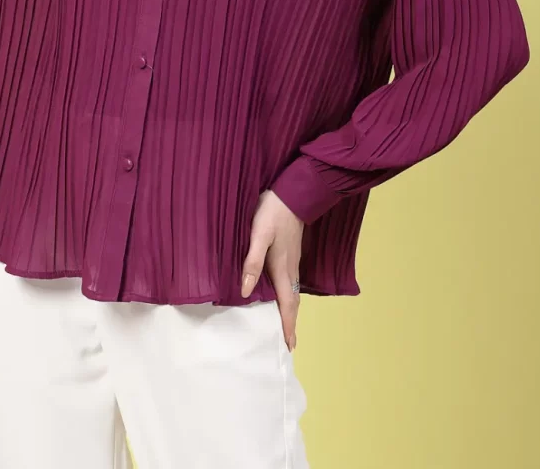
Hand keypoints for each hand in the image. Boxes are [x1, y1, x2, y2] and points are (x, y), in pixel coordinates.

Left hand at [241, 189, 304, 351]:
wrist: (293, 193)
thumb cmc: (273, 213)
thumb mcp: (259, 235)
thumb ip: (252, 262)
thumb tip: (247, 291)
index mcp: (283, 268)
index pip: (287, 304)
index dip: (288, 326)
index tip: (289, 346)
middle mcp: (291, 269)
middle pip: (293, 302)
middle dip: (290, 323)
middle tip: (288, 342)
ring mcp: (293, 260)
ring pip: (293, 292)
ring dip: (290, 310)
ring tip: (285, 323)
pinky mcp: (292, 252)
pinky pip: (292, 281)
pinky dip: (289, 295)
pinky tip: (281, 293)